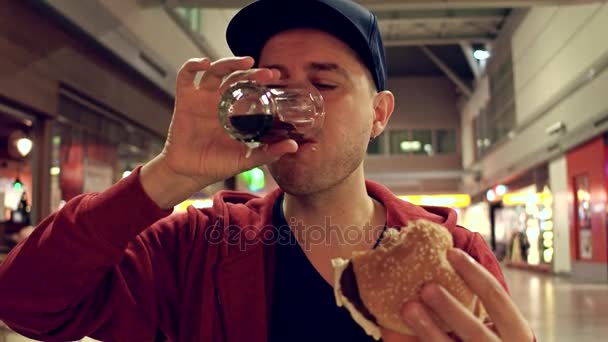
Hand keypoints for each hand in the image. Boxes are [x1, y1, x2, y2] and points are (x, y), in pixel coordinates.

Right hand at [141, 57, 297, 207]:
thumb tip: (294, 146)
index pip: (250, 88)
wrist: (189, 173)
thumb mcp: (245, 160)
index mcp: (235, 112)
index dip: (261, 80)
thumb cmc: (216, 165)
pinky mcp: (185, 99)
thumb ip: (268, 152)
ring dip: (229, 63)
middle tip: (266, 72)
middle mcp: (220, 101)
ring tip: (244, 62)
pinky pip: (186, 76)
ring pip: (215, 71)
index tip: (276, 76)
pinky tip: (203, 63)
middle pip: (235, 76)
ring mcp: (202, 98)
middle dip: (250, 71)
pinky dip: (192, 65)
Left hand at [382, 249, 533, 341]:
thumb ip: (474, 307)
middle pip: (476, 333)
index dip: (474, 273)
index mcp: (517, 334)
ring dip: (429, 331)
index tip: (450, 253)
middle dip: (451, 309)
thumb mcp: (494, 328)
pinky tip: (398, 334)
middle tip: (426, 288)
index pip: (497, 298)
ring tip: (408, 309)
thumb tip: (442, 262)